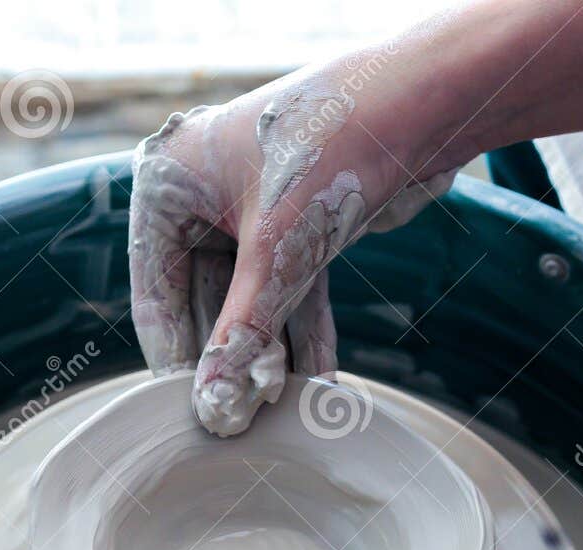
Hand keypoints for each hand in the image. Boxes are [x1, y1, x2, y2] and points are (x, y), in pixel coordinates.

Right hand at [127, 0, 582, 435]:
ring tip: (284, 403)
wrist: (426, 99)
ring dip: (271, 353)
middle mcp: (202, 194)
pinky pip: (291, 290)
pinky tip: (319, 382)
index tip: (189, 412)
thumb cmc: (333, 146)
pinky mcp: (298, 222)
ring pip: (252, 300)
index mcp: (167, 184)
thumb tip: (212, 408)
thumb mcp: (275, 253)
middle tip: (243, 417)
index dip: (175, 356)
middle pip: (205, 300)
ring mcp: (252, 209)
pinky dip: (305, 331)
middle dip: (232, 358)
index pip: (156, 291)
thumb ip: (241, 335)